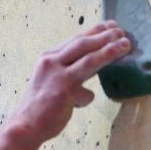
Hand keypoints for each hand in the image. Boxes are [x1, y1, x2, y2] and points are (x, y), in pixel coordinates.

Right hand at [9, 21, 128, 145]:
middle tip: (121, 31)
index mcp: (48, 57)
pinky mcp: (64, 93)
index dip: (95, 31)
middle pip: (84, 43)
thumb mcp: (50, 78)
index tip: (110, 25)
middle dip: (105, 35)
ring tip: (125, 45)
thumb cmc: (39, 104)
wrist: (25, 125)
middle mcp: (51, 63)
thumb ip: (68, 68)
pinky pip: (87, 93)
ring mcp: (58, 77)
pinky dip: (87, 97)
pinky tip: (83, 100)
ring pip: (90, 59)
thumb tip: (95, 62)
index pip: (75, 39)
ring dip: (110, 50)